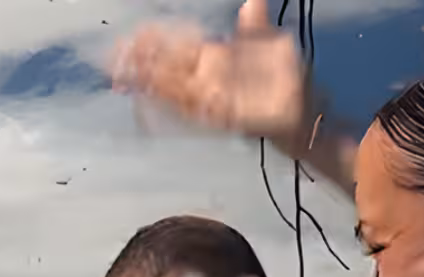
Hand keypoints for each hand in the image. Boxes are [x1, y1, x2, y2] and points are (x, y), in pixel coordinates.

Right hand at [109, 2, 321, 153]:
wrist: (308, 115)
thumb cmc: (288, 81)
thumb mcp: (273, 45)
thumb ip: (255, 26)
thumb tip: (250, 1)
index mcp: (218, 61)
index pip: (181, 47)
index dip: (158, 41)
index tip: (133, 35)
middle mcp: (212, 82)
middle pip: (172, 71)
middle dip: (144, 65)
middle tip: (115, 57)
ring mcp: (218, 102)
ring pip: (179, 92)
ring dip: (154, 87)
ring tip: (129, 78)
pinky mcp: (231, 119)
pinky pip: (203, 114)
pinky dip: (185, 109)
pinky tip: (168, 102)